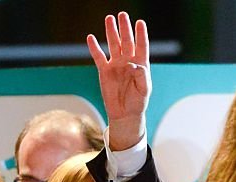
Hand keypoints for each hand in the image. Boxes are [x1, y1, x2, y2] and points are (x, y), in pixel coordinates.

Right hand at [87, 11, 150, 148]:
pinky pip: (99, 56)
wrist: (124, 114)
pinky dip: (94, 47)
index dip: (141, 34)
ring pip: (113, 44)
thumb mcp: (144, 90)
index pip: (141, 45)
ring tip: (109, 18)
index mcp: (140, 64)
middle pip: (126, 41)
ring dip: (111, 32)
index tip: (140, 22)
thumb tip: (132, 64)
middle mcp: (128, 61)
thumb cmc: (138, 102)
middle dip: (125, 28)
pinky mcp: (104, 71)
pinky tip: (91, 37)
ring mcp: (116, 65)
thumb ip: (141, 76)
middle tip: (122, 14)